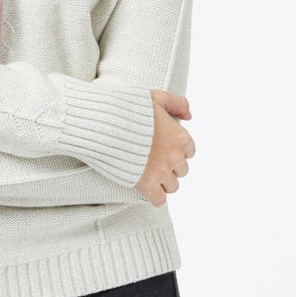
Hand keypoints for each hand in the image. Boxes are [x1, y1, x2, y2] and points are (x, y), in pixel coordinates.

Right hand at [136, 89, 195, 206]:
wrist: (106, 124)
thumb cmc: (129, 108)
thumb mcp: (157, 96)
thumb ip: (177, 103)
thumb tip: (189, 117)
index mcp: (180, 137)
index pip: (189, 151)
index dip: (176, 149)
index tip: (164, 148)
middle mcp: (174, 156)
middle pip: (182, 170)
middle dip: (170, 166)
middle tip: (155, 161)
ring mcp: (162, 172)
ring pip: (173, 186)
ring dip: (164, 182)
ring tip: (151, 175)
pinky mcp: (147, 184)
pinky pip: (160, 200)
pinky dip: (156, 197)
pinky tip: (148, 190)